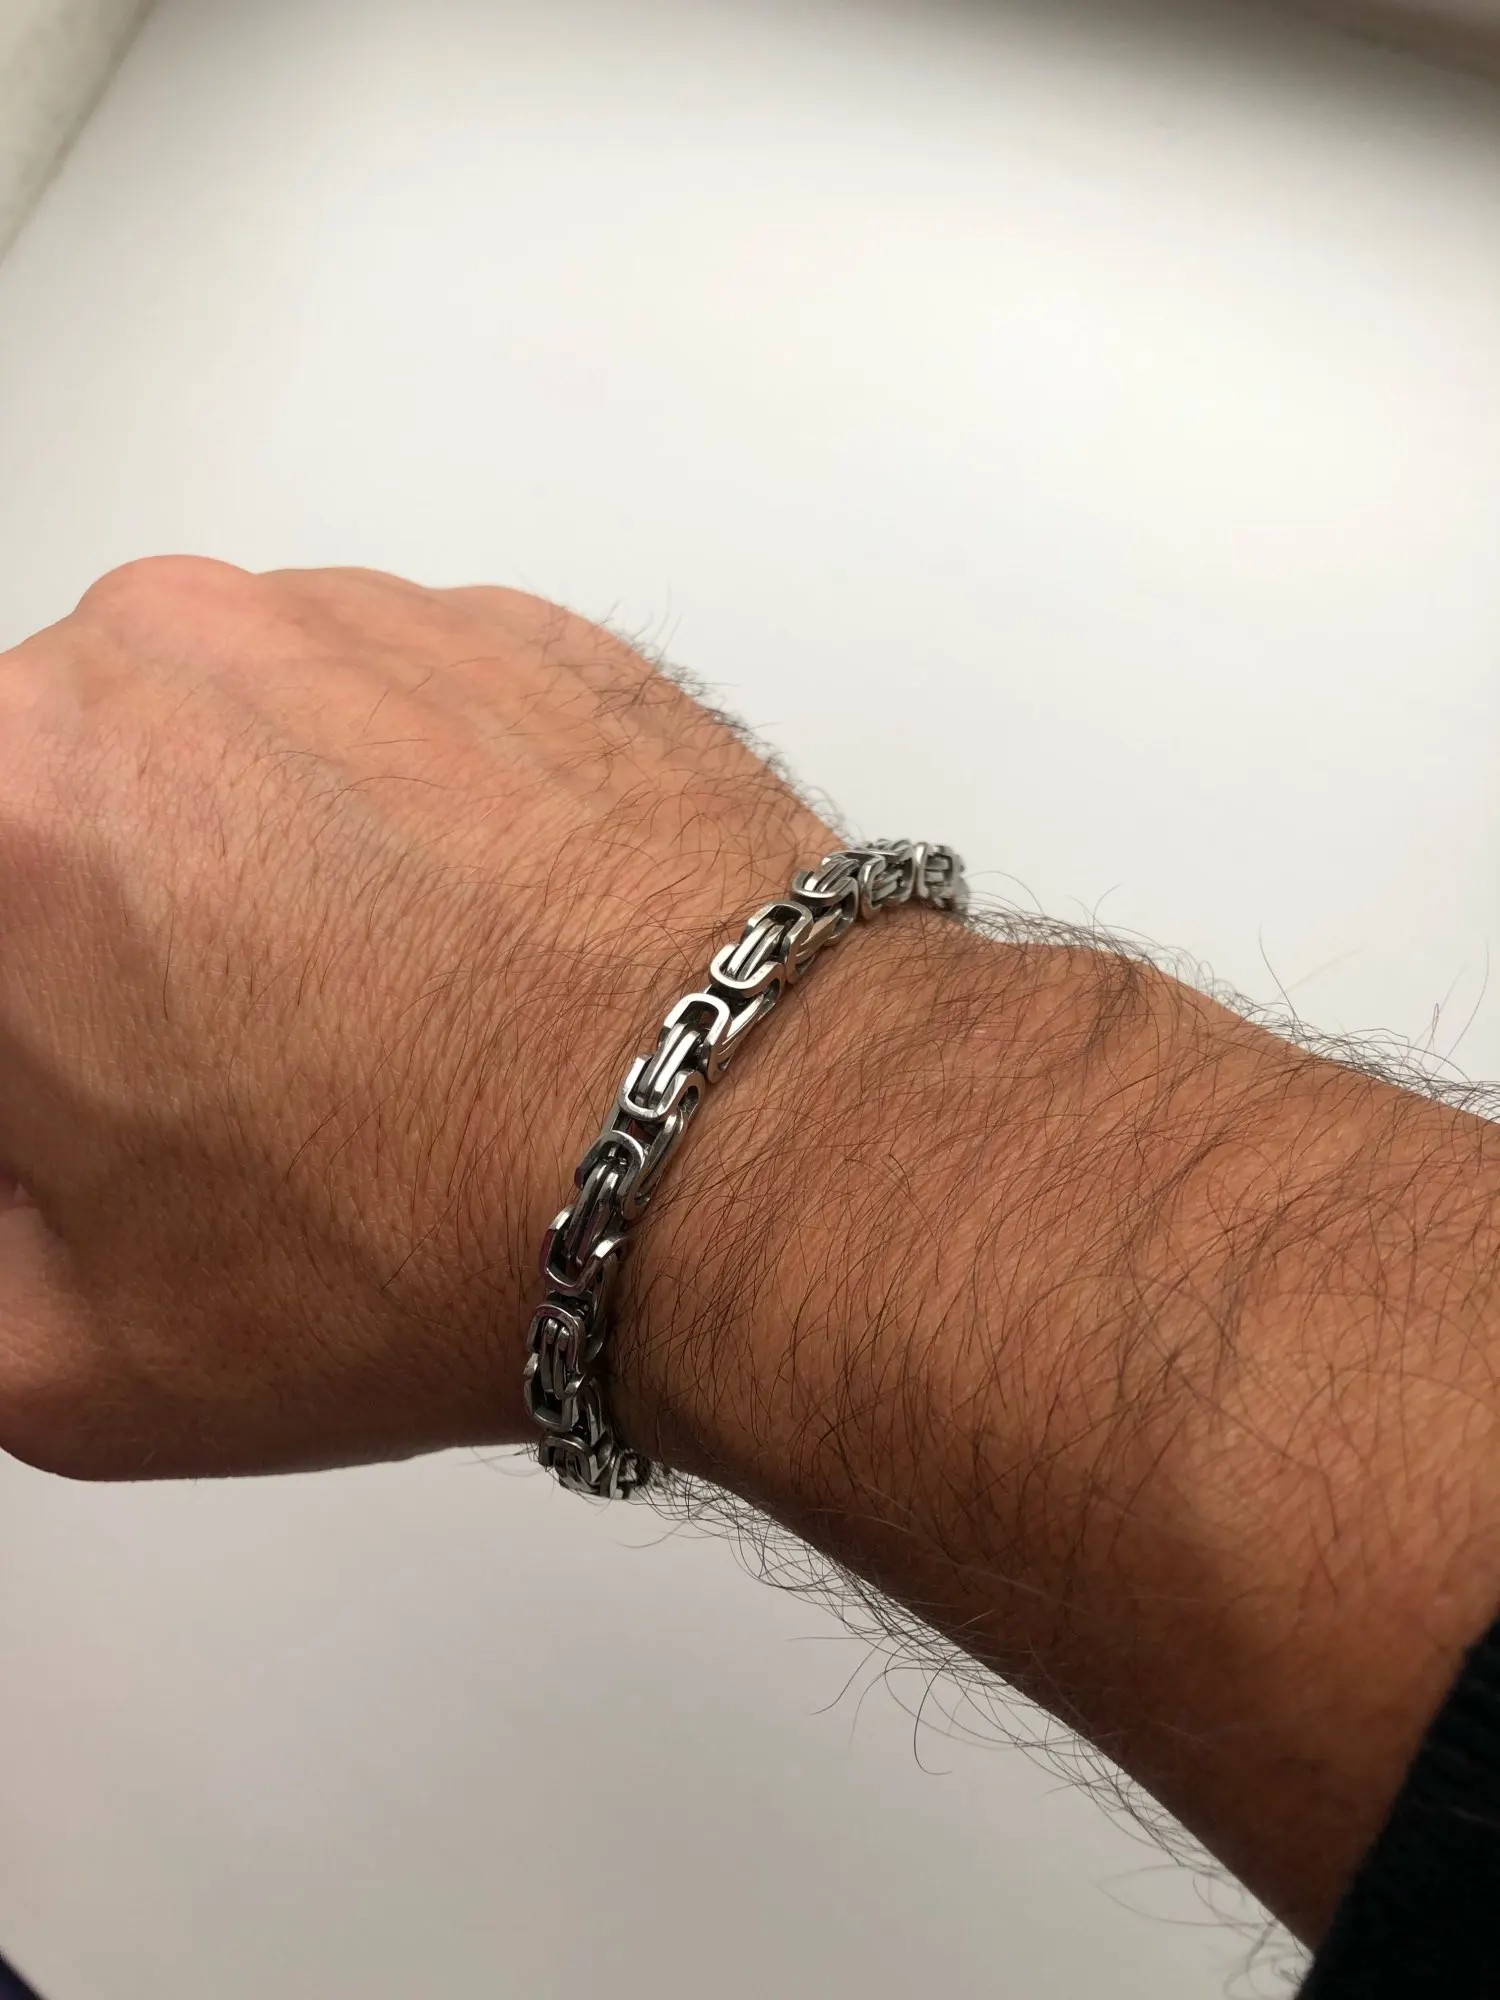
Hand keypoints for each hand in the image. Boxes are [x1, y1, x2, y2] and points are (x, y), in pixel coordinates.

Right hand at [0, 557, 835, 1477]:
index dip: (33, 1042)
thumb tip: (20, 1170)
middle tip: (208, 1068)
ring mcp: (337, 621)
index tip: (77, 1090)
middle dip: (90, 933)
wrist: (741, 1145)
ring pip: (218, 743)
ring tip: (363, 1014)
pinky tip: (467, 943)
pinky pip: (382, 715)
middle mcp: (148, 666)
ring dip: (247, 860)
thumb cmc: (447, 1230)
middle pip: (53, 807)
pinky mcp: (489, 625)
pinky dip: (395, 809)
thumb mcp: (67, 1358)